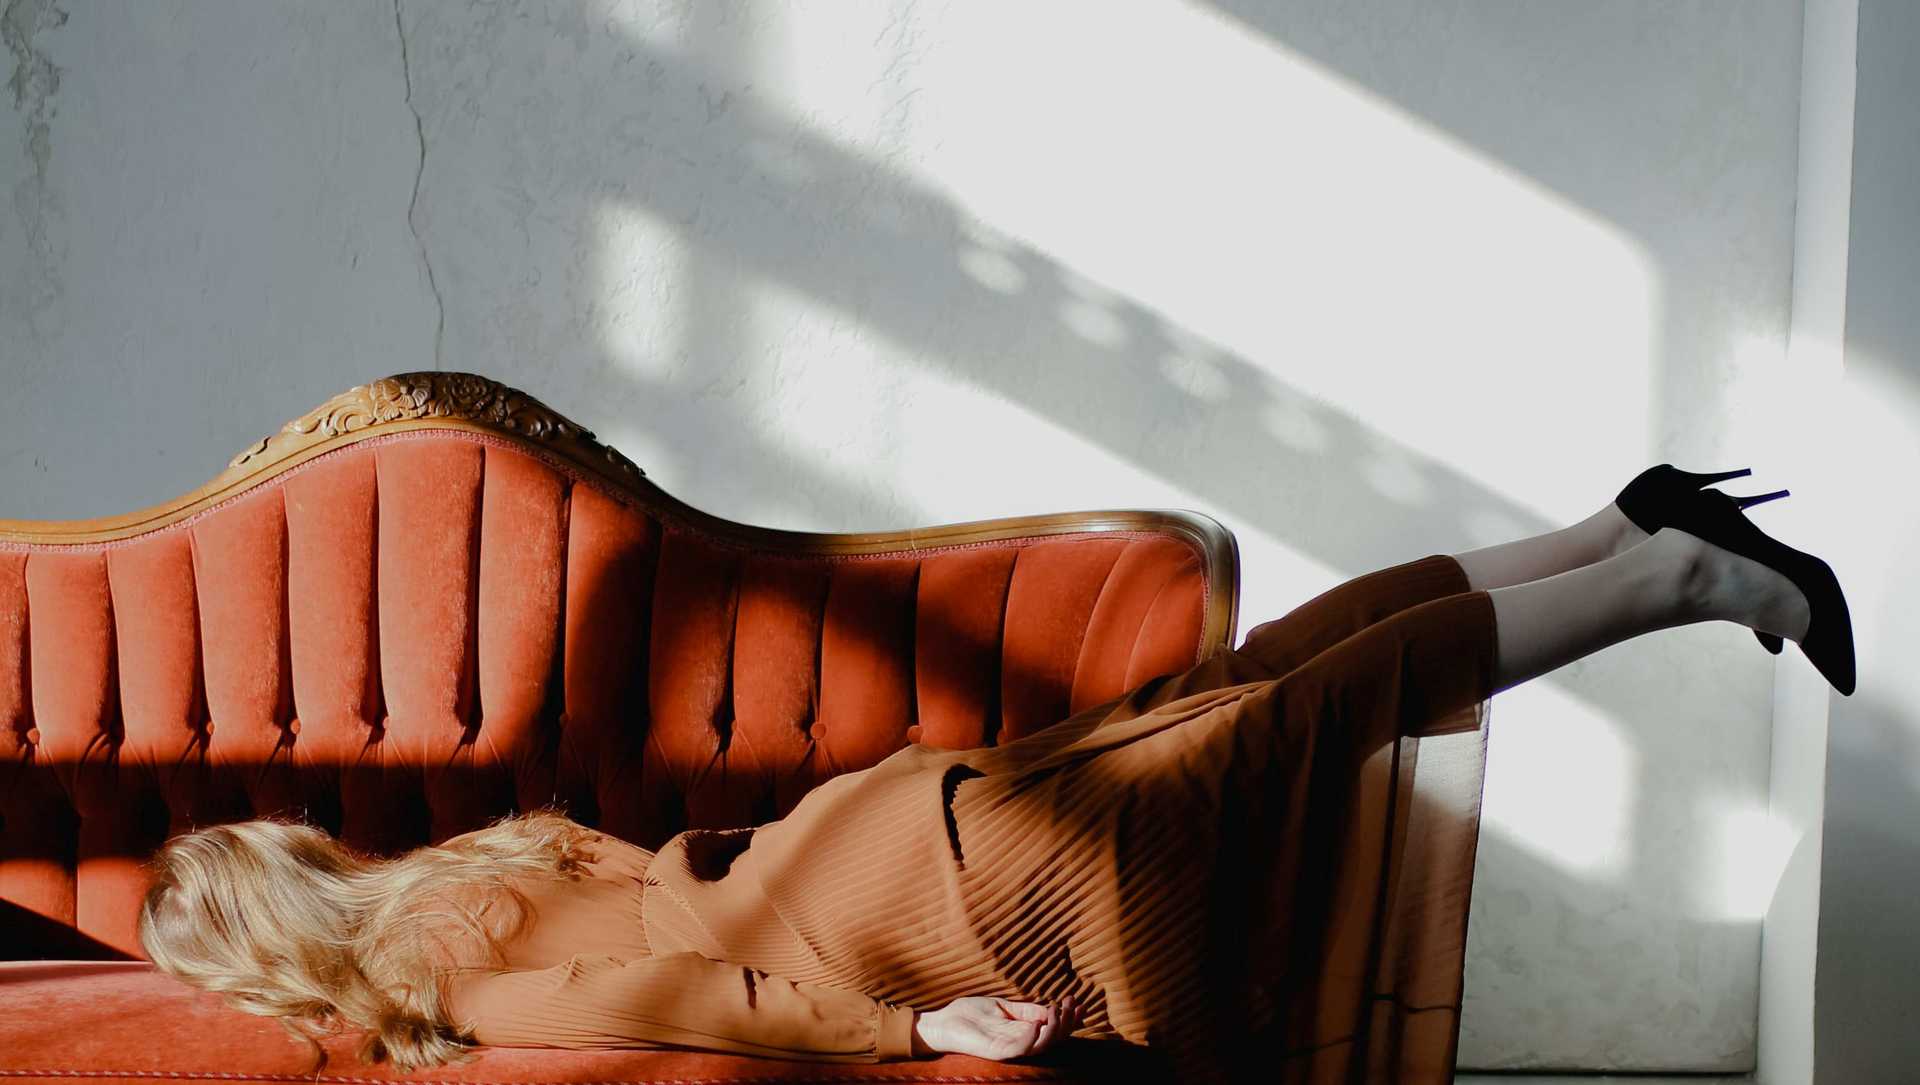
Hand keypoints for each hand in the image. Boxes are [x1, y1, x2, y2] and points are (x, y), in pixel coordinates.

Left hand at [912, 993, 1082, 1060]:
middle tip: (1069, 1004)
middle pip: (1053, 1040)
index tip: (1078, 1001)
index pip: (1053, 1030)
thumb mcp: (1004, 1007)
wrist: (943, 1021)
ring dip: (1053, 1029)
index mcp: (1023, 1033)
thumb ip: (1027, 1010)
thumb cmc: (970, 1014)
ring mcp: (1009, 1049)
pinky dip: (1031, 1038)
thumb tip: (1052, 1009)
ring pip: (1041, 1046)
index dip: (1069, 1018)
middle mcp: (1020, 1043)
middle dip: (1066, 1022)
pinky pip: (1020, 1049)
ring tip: (1056, 1011)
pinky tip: (1037, 1024)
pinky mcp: (996, 1051)